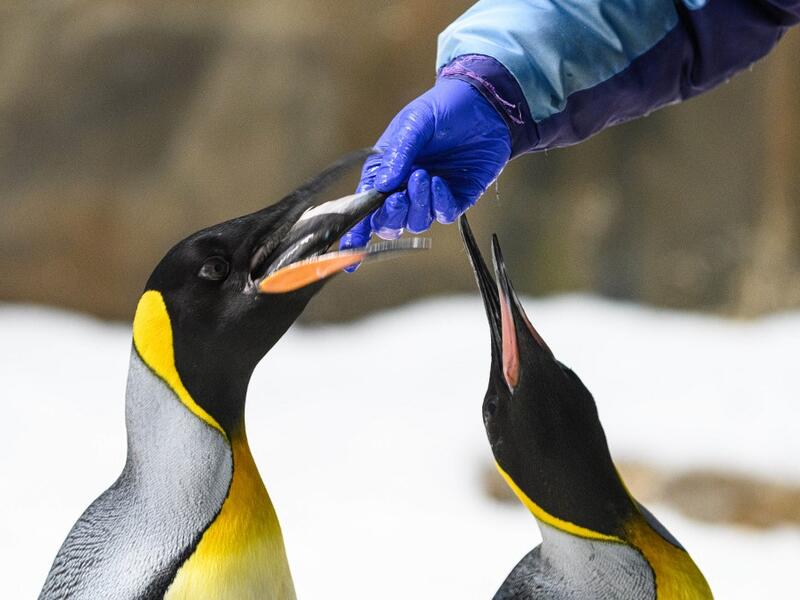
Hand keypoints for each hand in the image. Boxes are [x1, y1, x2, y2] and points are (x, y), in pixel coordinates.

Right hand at [339, 77, 510, 258]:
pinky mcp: (457, 197)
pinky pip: (443, 214)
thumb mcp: (414, 123)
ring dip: (417, 204)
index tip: (350, 246)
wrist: (484, 102)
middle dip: (391, 216)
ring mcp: (431, 195)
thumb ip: (398, 153)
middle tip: (398, 197)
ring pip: (416, 221)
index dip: (357, 229)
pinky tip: (440, 183)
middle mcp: (405, 188)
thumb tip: (382, 186)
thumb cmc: (442, 108)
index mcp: (386, 171)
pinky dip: (439, 203)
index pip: (367, 206)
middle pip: (390, 222)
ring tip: (424, 176)